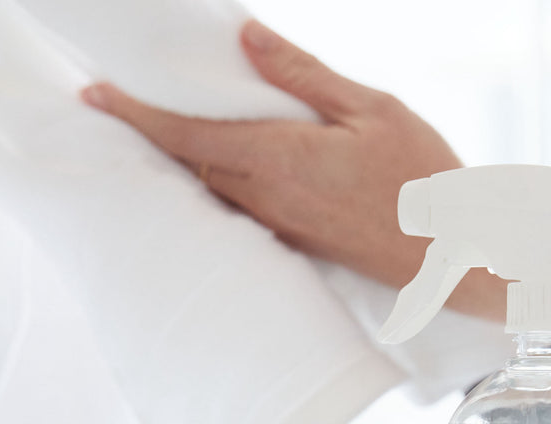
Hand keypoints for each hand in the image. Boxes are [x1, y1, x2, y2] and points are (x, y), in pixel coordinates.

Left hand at [81, 20, 506, 321]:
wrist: (457, 255)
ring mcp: (282, 226)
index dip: (135, 112)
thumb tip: (249, 41)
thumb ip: (305, 76)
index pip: (187, 134)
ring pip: (210, 187)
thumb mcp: (372, 109)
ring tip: (155, 127)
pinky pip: (240, 206)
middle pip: (187, 162)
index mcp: (280, 159)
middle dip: (145, 133)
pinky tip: (217, 162)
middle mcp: (270, 199)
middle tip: (113, 102)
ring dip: (178, 158)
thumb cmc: (424, 180)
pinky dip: (215, 179)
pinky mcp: (298, 241)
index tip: (94, 92)